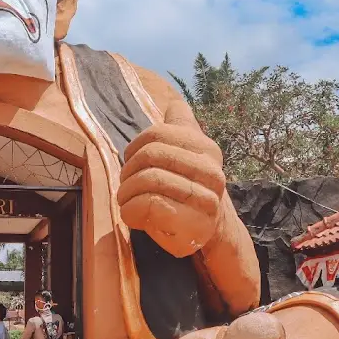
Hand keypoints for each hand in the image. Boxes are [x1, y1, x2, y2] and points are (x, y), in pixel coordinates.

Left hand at [118, 100, 225, 257]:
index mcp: (206, 150)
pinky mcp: (194, 224)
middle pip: (150, 155)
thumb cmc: (183, 192)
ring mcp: (206, 200)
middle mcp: (212, 172)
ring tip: (129, 202)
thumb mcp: (184, 158)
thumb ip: (180, 130)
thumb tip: (175, 104)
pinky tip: (135, 217)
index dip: (134, 148)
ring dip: (126, 194)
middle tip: (127, 187)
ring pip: (148, 180)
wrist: (204, 234)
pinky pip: (148, 204)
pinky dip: (130, 211)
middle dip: (128, 172)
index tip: (134, 164)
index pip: (156, 134)